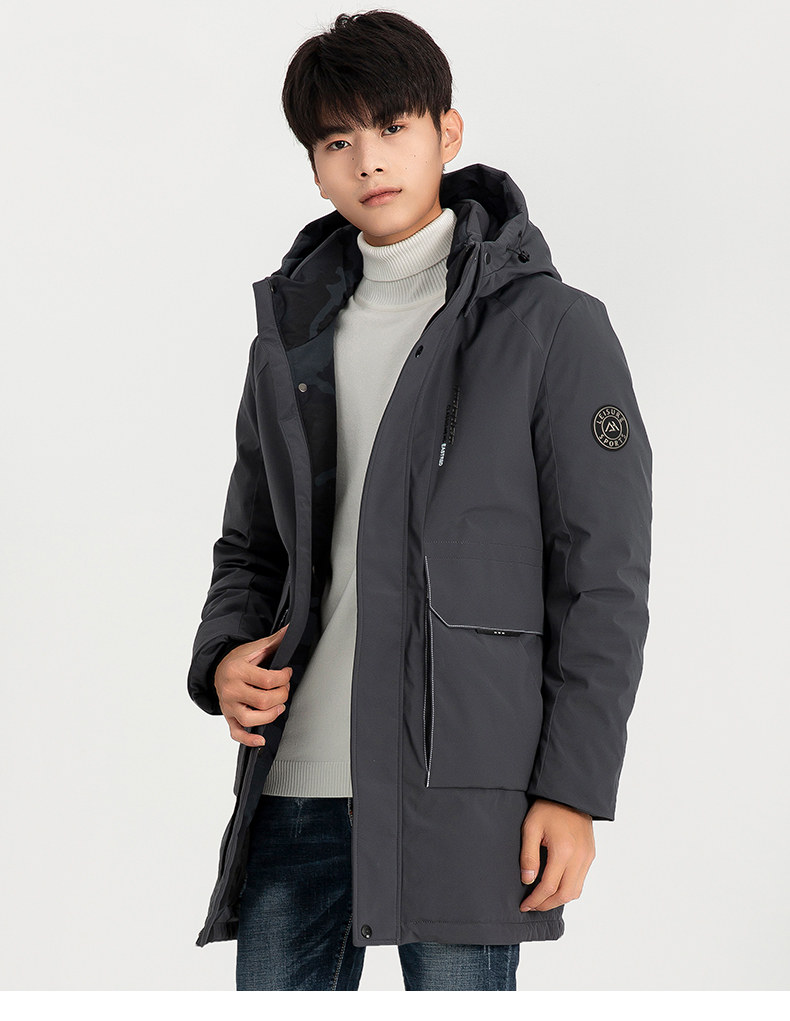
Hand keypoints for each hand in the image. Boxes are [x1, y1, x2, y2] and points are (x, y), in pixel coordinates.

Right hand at [214, 625, 292, 746]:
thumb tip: (291, 628)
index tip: (286, 673)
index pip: (268, 680)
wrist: (218, 670)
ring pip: (251, 719)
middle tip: (284, 689)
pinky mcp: (228, 717)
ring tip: (279, 707)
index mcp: (237, 671)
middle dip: (281, 695)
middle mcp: (231, 690)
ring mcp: (228, 706)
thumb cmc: (238, 660)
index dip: (284, 678)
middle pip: (263, 701)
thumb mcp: (254, 648)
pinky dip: (249, 740)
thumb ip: (274, 641)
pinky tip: (261, 739)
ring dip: (270, 715)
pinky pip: (236, 733)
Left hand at [519, 798, 594, 911]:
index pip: (549, 887)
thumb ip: (529, 855)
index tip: (525, 905)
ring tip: (542, 899)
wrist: (570, 793)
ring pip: (575, 891)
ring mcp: (588, 857)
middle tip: (532, 906)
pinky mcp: (591, 855)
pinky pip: (581, 881)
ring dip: (559, 899)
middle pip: (565, 895)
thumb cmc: (548, 808)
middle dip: (547, 904)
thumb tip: (528, 880)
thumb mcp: (531, 827)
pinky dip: (568, 889)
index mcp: (563, 850)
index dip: (536, 900)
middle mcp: (579, 857)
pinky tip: (555, 886)